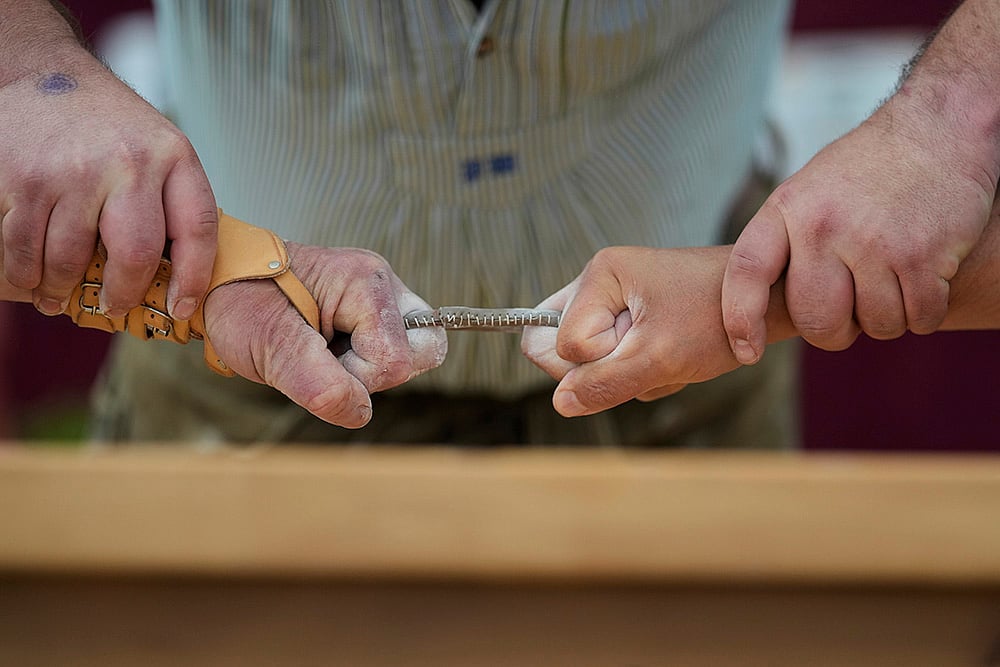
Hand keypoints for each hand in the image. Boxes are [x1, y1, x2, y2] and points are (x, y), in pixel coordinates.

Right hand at [0, 50, 216, 320]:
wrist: (48, 74)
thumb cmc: (113, 127)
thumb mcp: (162, 150)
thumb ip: (174, 202)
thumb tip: (181, 276)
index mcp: (175, 158)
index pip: (198, 230)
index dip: (193, 279)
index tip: (181, 308)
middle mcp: (130, 163)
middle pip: (135, 255)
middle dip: (122, 294)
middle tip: (112, 306)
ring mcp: (76, 171)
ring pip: (70, 259)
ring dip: (61, 290)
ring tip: (58, 298)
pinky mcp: (27, 178)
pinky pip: (25, 247)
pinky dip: (26, 274)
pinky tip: (32, 280)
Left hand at [203, 243, 446, 427]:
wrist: (216, 284)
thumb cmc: (239, 303)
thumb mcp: (270, 345)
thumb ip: (318, 383)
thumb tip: (359, 413)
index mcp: (365, 282)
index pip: (396, 357)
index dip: (357, 377)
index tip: (311, 361)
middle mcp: (382, 283)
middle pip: (426, 348)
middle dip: (380, 371)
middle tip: (331, 362)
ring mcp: (379, 297)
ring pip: (412, 354)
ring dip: (367, 369)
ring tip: (321, 354)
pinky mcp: (370, 313)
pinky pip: (390, 351)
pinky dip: (360, 364)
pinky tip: (325, 352)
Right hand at [521, 246, 748, 416]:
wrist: (766, 300)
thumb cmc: (718, 317)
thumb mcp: (659, 358)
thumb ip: (605, 383)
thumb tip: (560, 403)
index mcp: (599, 275)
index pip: (554, 343)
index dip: (593, 363)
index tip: (637, 351)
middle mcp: (599, 283)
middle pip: (561, 351)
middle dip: (605, 370)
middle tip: (648, 358)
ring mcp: (612, 302)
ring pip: (590, 364)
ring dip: (630, 374)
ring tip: (671, 355)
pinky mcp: (629, 319)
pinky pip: (613, 363)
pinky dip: (643, 371)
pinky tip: (675, 355)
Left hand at [722, 91, 995, 363]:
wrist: (936, 127)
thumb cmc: (866, 169)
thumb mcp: (807, 190)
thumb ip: (787, 243)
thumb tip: (767, 309)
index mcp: (787, 209)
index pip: (747, 273)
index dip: (741, 319)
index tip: (748, 352)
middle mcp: (823, 226)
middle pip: (816, 320)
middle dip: (833, 332)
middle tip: (849, 314)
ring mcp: (873, 242)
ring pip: (873, 325)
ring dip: (886, 318)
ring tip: (891, 280)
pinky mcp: (922, 255)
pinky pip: (918, 319)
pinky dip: (924, 313)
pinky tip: (925, 278)